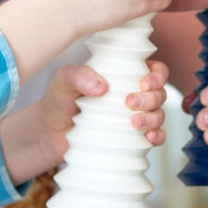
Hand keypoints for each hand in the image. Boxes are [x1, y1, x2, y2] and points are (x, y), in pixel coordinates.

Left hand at [2, 60, 169, 184]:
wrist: (48, 134)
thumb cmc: (57, 101)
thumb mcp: (63, 81)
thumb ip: (78, 75)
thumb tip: (102, 87)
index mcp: (121, 75)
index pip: (152, 69)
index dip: (157, 75)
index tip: (144, 82)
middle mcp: (131, 94)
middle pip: (159, 93)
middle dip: (151, 98)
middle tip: (129, 103)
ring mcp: (132, 117)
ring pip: (159, 115)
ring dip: (153, 118)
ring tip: (134, 123)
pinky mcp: (130, 138)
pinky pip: (154, 137)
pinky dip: (156, 137)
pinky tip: (148, 138)